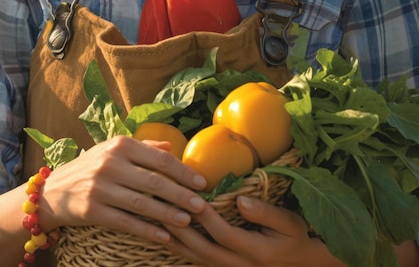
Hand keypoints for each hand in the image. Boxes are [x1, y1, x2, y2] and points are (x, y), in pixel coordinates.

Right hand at [38, 136, 207, 242]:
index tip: (202, 183)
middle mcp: (109, 164)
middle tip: (202, 205)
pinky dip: (147, 230)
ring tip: (187, 221)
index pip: (159, 159)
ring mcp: (99, 188)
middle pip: (153, 182)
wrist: (54, 190)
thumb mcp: (112, 150)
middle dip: (181, 195)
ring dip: (167, 214)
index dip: (183, 172)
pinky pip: (126, 222)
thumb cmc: (91, 168)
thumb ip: (143, 147)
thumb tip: (171, 147)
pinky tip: (164, 236)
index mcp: (119, 146)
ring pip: (141, 204)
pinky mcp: (92, 211)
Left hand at [163, 196, 345, 266]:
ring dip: (175, 240)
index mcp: (256, 251)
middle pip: (203, 249)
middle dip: (181, 228)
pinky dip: (179, 248)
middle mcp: (239, 264)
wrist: (301, 265)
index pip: (224, 233)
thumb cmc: (295, 238)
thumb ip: (265, 213)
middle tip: (163, 207)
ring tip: (156, 219)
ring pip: (195, 258)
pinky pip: (196, 260)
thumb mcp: (289, 223)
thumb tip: (240, 200)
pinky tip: (164, 233)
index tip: (192, 196)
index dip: (207, 217)